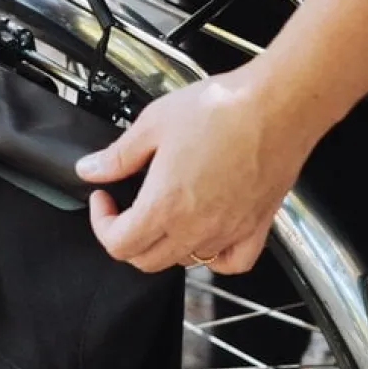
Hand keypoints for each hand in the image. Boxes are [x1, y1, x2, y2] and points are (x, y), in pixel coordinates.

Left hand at [75, 64, 319, 273]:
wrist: (277, 105)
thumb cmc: (222, 109)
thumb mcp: (154, 124)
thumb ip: (118, 155)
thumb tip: (90, 169)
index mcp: (164, 205)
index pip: (118, 244)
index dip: (101, 224)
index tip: (104, 200)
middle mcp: (195, 227)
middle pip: (146, 260)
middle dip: (127, 238)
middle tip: (126, 209)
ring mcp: (228, 231)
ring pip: (185, 262)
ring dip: (165, 246)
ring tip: (164, 214)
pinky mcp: (256, 227)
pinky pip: (232, 263)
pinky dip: (215, 259)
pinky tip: (208, 237)